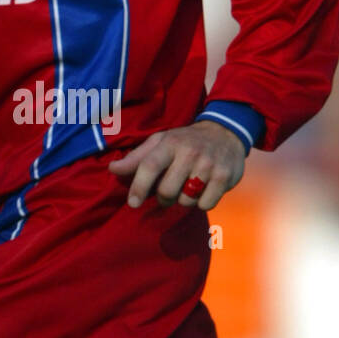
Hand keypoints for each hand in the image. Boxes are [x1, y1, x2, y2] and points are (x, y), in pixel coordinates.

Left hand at [108, 121, 245, 210]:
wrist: (225, 133)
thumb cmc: (185, 141)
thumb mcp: (160, 142)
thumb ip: (137, 158)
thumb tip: (113, 169)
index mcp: (170, 143)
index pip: (149, 166)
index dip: (138, 187)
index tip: (133, 203)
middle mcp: (189, 152)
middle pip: (167, 190)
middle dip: (163, 198)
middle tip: (168, 192)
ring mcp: (209, 165)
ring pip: (186, 200)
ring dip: (183, 200)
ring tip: (188, 187)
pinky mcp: (225, 176)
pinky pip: (206, 205)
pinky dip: (202, 203)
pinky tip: (203, 190)